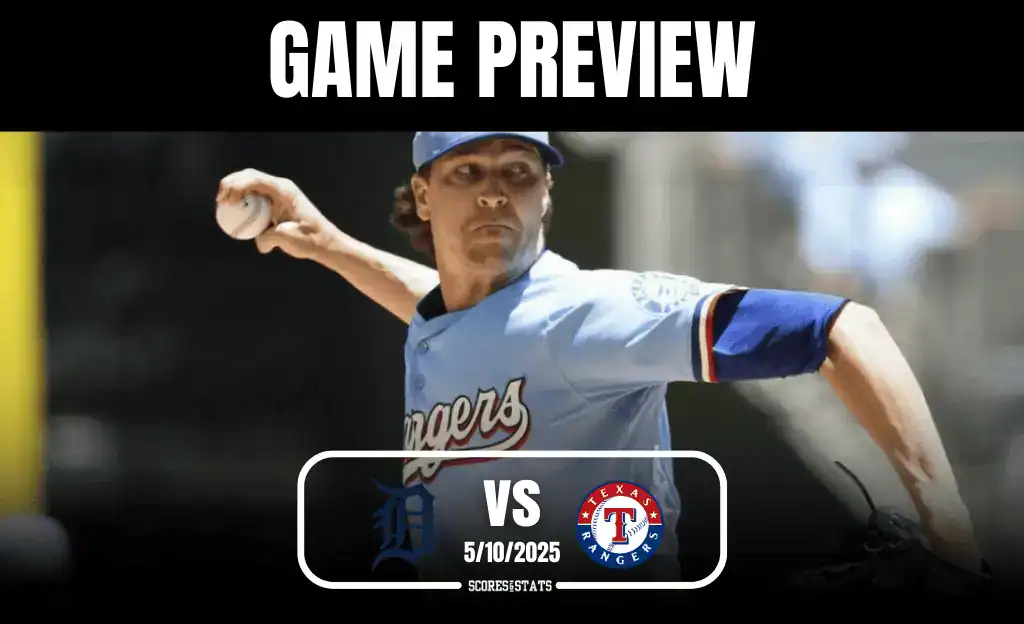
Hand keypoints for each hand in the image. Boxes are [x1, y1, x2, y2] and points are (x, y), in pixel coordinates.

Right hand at [216, 168, 334, 260]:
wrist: (324, 242)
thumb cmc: (310, 239)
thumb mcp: (287, 238)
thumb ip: (268, 238)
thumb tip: (259, 242)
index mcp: (284, 190)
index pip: (255, 179)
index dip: (236, 186)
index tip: (226, 202)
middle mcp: (281, 188)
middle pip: (249, 176)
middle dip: (231, 184)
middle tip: (220, 201)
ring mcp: (278, 194)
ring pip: (251, 184)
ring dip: (235, 191)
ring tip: (223, 205)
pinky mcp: (276, 203)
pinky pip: (255, 197)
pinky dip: (243, 201)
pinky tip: (235, 213)